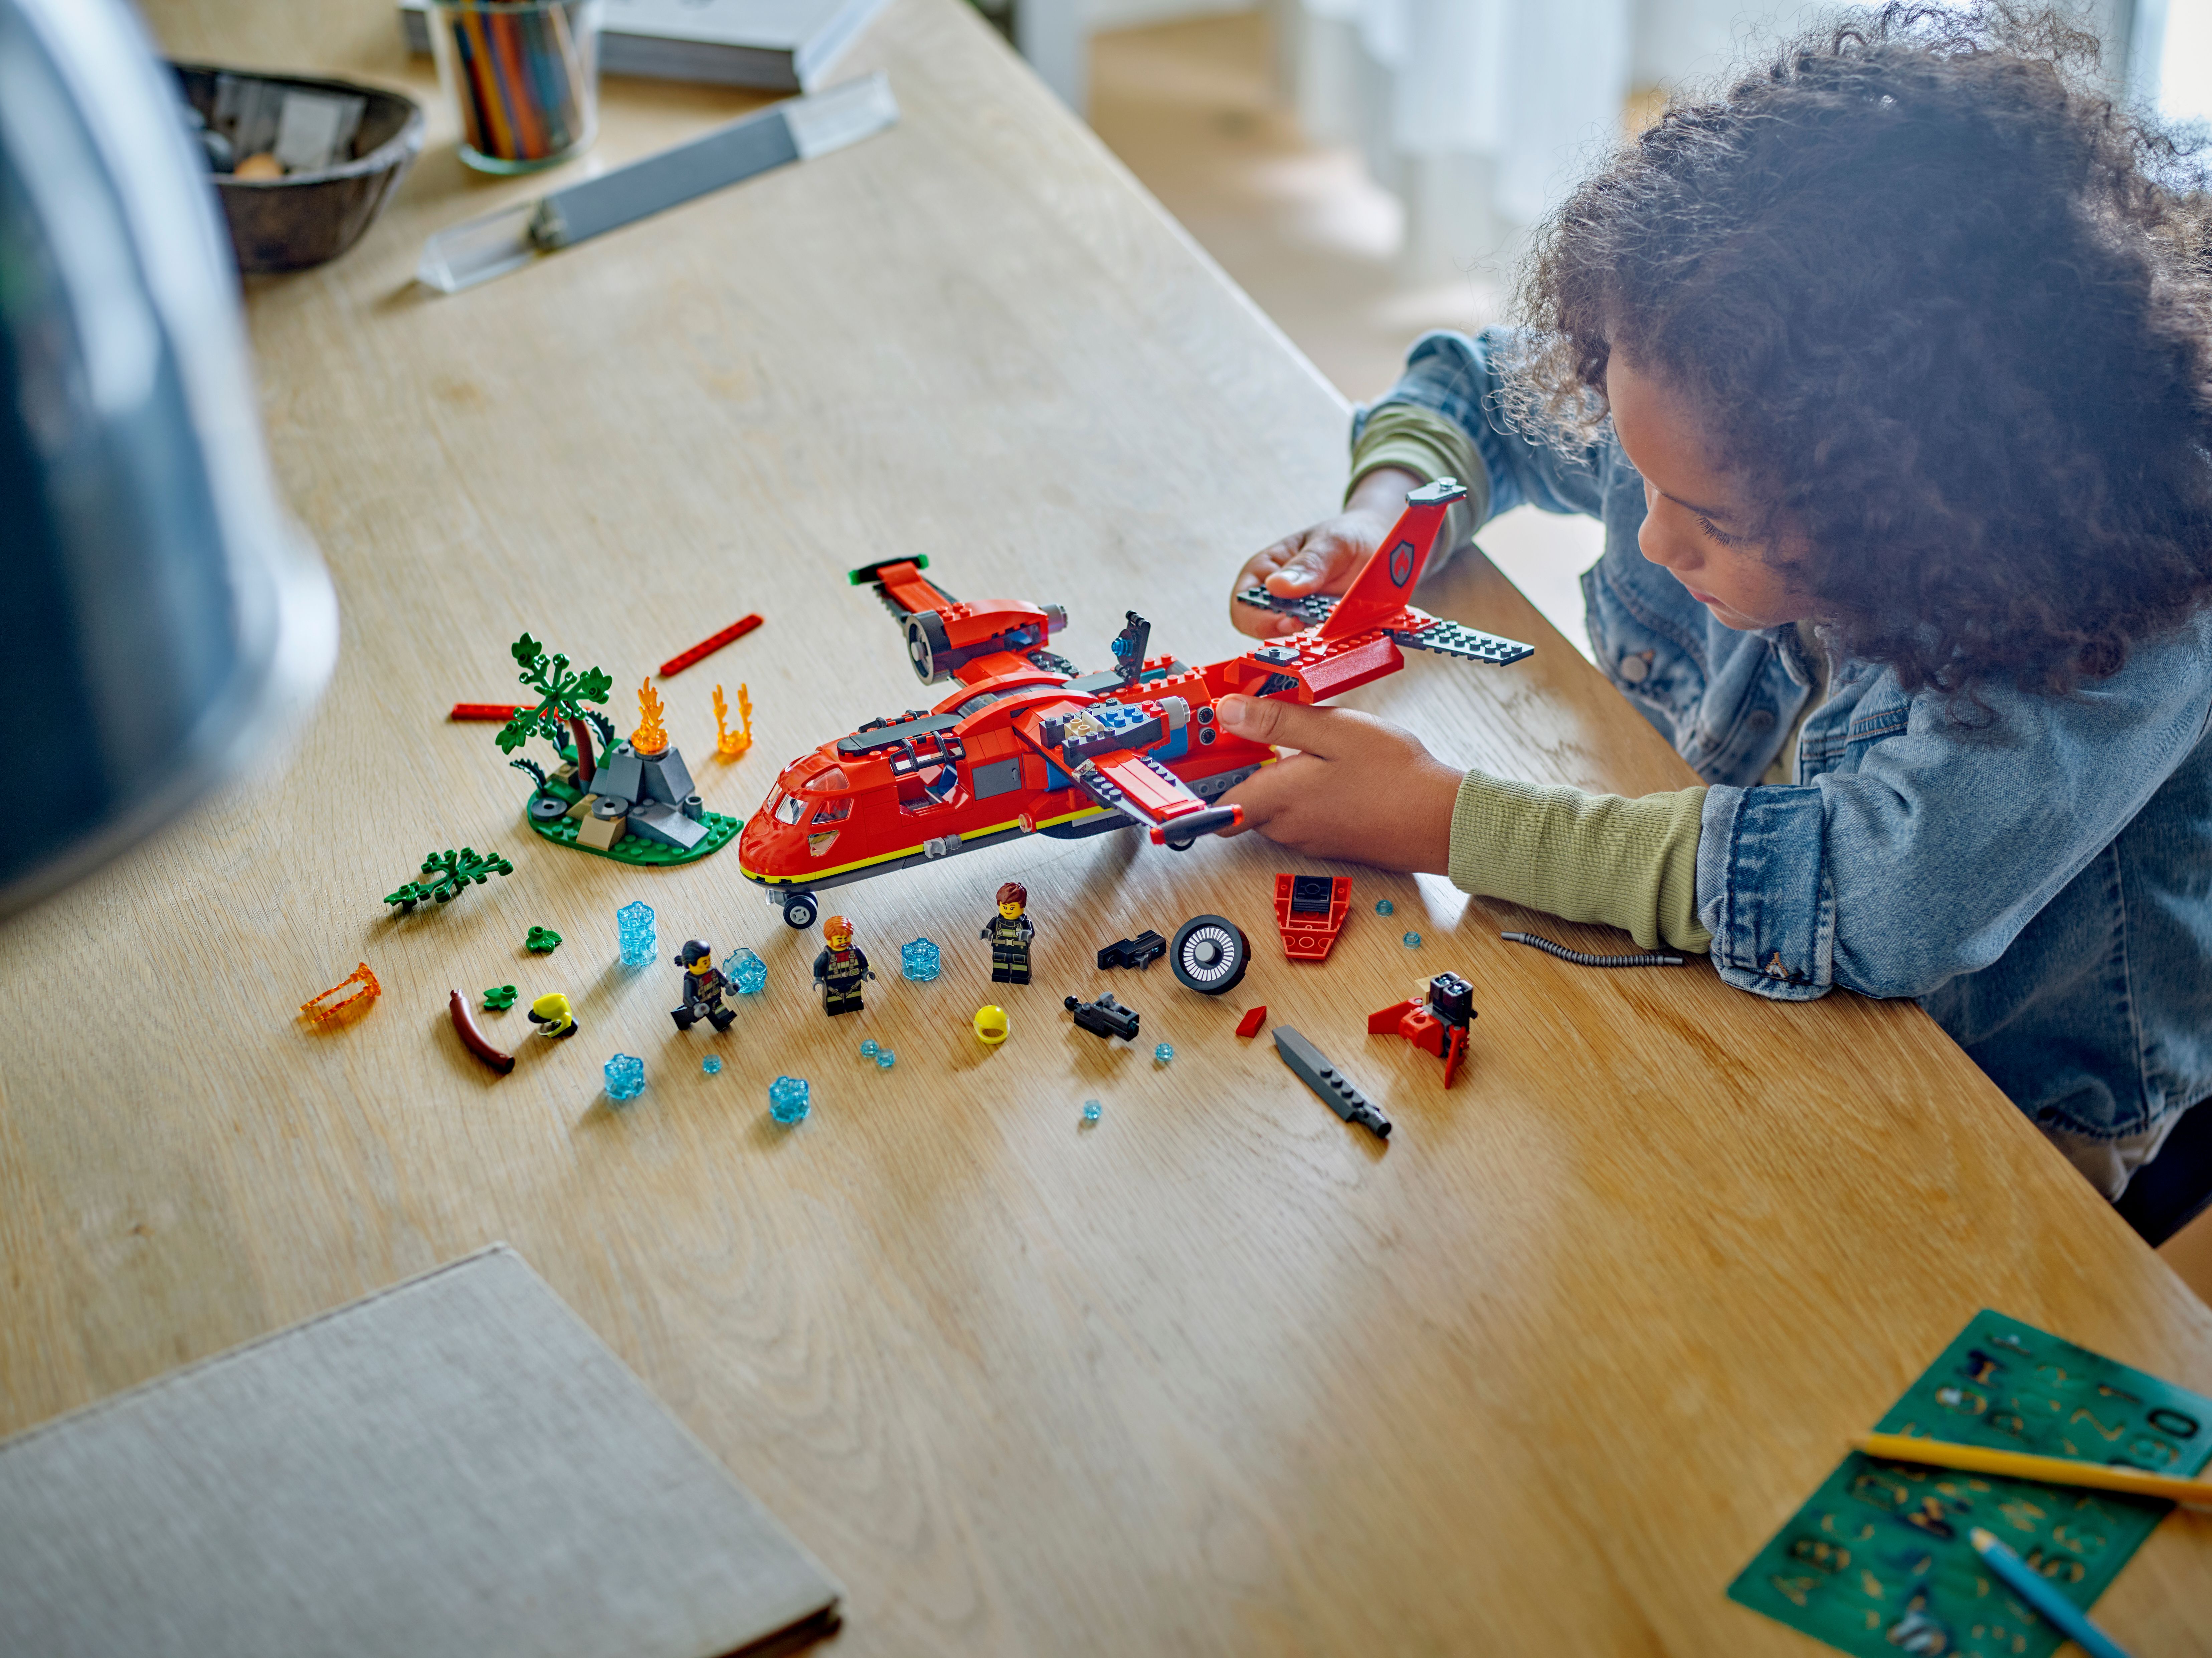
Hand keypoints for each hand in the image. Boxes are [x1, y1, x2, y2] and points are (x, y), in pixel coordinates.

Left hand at [1216, 695, 1459, 870]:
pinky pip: (1303, 816)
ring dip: (1281, 779)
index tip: (1209, 754)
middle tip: (1265, 731)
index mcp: (1278, 799)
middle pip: (1244, 802)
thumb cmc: (1395, 776)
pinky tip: (1333, 769)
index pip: (1217, 806)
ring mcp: (1310, 839)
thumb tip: (1229, 713)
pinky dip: (1306, 793)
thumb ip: (1275, 721)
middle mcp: (1287, 827)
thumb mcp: (1332, 730)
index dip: (1205, 781)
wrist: (1442, 821)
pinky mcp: (1331, 842)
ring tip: (1308, 745)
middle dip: (1248, 769)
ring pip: (1275, 808)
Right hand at [1229, 466, 1423, 637]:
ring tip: (1335, 626)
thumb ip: (1307, 564)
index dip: (1260, 620)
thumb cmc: (1346, 536)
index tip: (1292, 620)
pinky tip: (1344, 631)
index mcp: (1264, 572)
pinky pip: (1317, 646)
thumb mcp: (1331, 543)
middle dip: (1288, 633)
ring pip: (1291, 643)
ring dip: (1311, 640)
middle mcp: (1275, 598)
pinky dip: (1329, 643)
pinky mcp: (1321, 630)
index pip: (1243, 606)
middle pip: (1264, 631)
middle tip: (1318, 627)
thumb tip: (1276, 586)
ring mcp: (1299, 615)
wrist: (1376, 543)